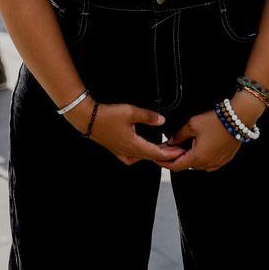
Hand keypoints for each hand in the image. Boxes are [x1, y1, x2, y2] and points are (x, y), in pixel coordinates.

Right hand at [65, 99, 186, 166]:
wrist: (88, 118)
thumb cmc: (108, 116)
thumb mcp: (131, 112)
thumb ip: (148, 116)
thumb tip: (162, 121)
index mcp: (134, 146)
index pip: (157, 153)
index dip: (170, 154)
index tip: (181, 153)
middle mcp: (129, 152)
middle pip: (151, 157)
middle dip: (165, 155)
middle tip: (176, 150)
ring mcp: (122, 152)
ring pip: (142, 157)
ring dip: (153, 154)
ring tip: (163, 148)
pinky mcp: (116, 149)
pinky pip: (132, 157)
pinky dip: (141, 155)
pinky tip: (141, 150)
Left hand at [155, 109, 241, 172]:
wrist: (238, 118)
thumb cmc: (217, 121)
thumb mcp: (192, 124)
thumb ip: (179, 135)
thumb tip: (171, 141)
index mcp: (198, 158)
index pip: (176, 166)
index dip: (164, 163)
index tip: (157, 159)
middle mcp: (208, 164)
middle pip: (186, 165)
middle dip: (177, 156)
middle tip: (170, 146)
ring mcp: (217, 163)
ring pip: (197, 164)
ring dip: (189, 156)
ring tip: (185, 143)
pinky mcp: (224, 159)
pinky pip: (208, 162)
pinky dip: (201, 156)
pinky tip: (200, 144)